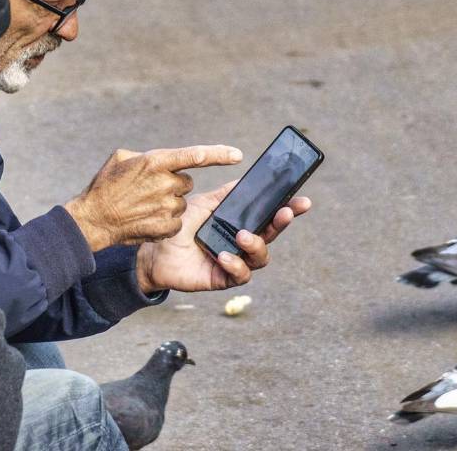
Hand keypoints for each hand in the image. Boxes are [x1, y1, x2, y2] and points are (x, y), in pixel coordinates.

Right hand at [64, 145, 242, 250]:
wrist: (93, 219)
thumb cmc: (105, 186)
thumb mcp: (121, 159)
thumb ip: (148, 156)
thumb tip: (165, 160)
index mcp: (156, 161)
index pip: (195, 156)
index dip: (218, 154)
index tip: (237, 155)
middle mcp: (165, 183)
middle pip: (186, 182)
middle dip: (173, 185)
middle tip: (151, 189)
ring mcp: (166, 207)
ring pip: (181, 203)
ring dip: (168, 203)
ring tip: (144, 206)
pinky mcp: (165, 226)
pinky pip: (176, 221)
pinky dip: (165, 221)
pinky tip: (147, 219)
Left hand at [136, 179, 310, 292]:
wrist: (154, 249)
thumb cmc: (180, 226)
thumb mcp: (204, 203)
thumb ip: (226, 194)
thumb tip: (249, 179)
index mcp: (241, 223)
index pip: (270, 216)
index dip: (289, 209)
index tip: (303, 201)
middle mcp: (241, 243)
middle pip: (271, 235)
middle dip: (281, 224)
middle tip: (285, 213)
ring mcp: (234, 261)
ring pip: (260, 257)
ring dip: (256, 246)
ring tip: (242, 236)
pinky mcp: (222, 278)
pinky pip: (240, 275)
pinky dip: (235, 264)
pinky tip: (224, 255)